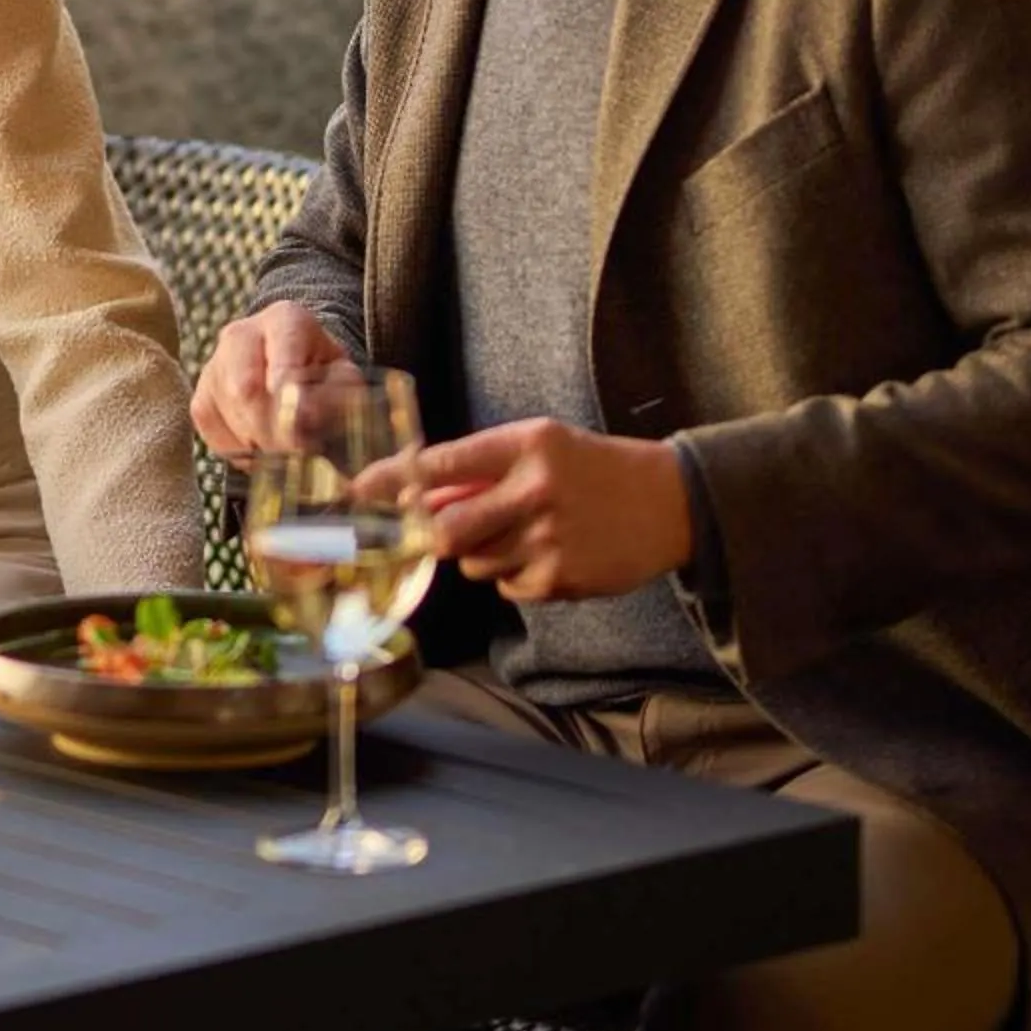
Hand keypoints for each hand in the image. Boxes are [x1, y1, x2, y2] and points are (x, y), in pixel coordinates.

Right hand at [193, 302, 354, 461]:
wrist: (298, 368)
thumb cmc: (324, 374)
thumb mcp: (344, 378)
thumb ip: (335, 396)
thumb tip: (305, 418)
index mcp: (285, 320)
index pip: (283, 356)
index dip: (290, 396)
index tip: (302, 427)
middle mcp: (242, 333)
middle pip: (245, 388)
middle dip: (274, 430)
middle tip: (298, 454)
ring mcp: (215, 363)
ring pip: (227, 412)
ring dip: (258, 442)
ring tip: (286, 452)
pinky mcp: (200, 395)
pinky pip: (210, 429)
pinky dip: (237, 448)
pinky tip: (261, 449)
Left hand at [416, 419, 695, 602]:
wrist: (671, 502)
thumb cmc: (590, 468)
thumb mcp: (539, 445)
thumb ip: (478, 468)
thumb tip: (413, 496)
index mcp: (526, 446)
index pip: (441, 464)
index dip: (392, 480)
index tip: (359, 491)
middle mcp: (535, 491)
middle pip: (446, 530)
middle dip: (432, 535)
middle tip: (438, 530)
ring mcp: (550, 540)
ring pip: (472, 561)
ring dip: (478, 552)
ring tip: (519, 531)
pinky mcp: (563, 579)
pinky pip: (505, 586)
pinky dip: (511, 574)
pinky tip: (545, 553)